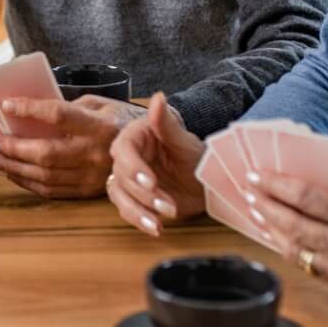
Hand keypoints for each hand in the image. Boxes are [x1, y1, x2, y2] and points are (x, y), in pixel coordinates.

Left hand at [0, 95, 140, 198]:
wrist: (150, 150)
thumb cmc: (120, 120)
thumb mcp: (100, 103)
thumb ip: (70, 106)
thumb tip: (33, 110)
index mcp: (99, 124)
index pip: (59, 115)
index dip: (30, 109)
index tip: (7, 105)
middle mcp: (96, 152)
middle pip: (47, 152)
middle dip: (14, 148)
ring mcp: (93, 175)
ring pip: (46, 176)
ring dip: (16, 168)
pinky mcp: (89, 191)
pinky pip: (53, 191)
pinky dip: (29, 183)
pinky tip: (15, 174)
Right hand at [107, 92, 207, 234]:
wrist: (207, 180)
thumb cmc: (196, 155)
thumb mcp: (183, 140)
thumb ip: (166, 122)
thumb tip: (158, 97)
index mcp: (136, 137)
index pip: (124, 150)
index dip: (133, 167)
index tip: (150, 182)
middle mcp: (128, 157)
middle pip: (122, 177)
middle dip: (144, 194)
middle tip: (168, 205)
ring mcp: (128, 179)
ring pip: (120, 196)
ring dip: (139, 211)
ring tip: (160, 223)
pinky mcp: (133, 199)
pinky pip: (128, 210)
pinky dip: (140, 221)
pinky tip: (158, 228)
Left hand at [246, 170, 327, 326]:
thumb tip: (318, 195)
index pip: (308, 198)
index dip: (278, 186)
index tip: (258, 175)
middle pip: (293, 224)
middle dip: (266, 206)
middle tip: (248, 191)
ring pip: (295, 250)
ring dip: (272, 231)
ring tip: (257, 214)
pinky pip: (310, 268)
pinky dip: (292, 253)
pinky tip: (281, 242)